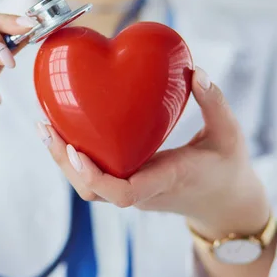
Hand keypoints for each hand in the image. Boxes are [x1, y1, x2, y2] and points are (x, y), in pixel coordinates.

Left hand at [38, 67, 270, 238]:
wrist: (225, 204)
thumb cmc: (228, 169)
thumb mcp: (230, 135)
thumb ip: (215, 103)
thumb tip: (197, 72)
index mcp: (166, 181)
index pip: (123, 193)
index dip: (94, 176)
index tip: (75, 150)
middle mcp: (143, 190)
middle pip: (92, 190)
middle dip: (64, 162)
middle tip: (46, 127)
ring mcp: (133, 191)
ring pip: (88, 187)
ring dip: (63, 160)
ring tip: (46, 126)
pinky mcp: (128, 183)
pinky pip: (95, 177)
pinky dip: (75, 157)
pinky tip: (64, 130)